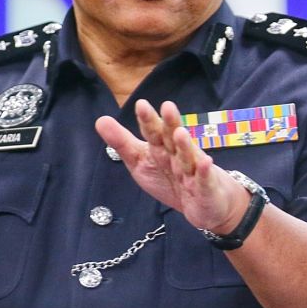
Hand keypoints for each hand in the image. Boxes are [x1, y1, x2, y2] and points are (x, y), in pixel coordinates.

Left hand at [95, 99, 247, 232]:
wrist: (206, 203)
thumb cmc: (171, 178)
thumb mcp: (141, 162)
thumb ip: (122, 142)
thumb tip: (100, 119)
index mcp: (161, 147)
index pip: (153, 132)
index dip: (148, 120)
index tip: (141, 104)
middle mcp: (178, 154)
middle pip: (172, 138)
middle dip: (170, 124)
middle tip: (167, 106)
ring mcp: (193, 170)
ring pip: (188, 157)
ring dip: (185, 145)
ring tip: (180, 132)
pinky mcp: (206, 188)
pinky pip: (204, 179)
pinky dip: (204, 172)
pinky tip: (205, 162)